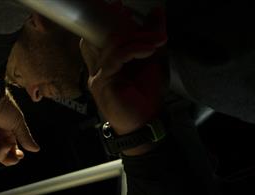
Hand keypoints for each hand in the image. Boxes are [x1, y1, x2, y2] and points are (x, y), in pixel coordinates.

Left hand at [0, 92, 39, 165]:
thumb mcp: (18, 123)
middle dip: (8, 158)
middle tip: (13, 157)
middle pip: (2, 156)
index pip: (11, 150)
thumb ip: (25, 137)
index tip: (20, 155)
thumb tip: (36, 149)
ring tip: (3, 145)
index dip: (15, 156)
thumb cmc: (4, 108)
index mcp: (7, 133)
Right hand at [80, 7, 167, 153]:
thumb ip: (151, 37)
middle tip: (132, 14)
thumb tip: (156, 11)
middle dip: (118, 22)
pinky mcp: (101, 83)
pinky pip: (116, 58)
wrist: (145, 124)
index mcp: (106, 62)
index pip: (97, 36)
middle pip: (102, 36)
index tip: (122, 7)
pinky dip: (135, 50)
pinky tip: (150, 49)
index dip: (108, 20)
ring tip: (157, 39)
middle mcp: (97, 67)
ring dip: (138, 38)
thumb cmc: (146, 96)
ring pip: (112, 45)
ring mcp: (97, 75)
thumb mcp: (153, 60)